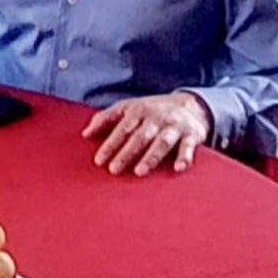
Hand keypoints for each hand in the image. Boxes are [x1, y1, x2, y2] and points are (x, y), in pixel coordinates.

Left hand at [82, 92, 211, 176]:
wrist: (192, 105)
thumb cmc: (153, 111)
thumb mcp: (130, 108)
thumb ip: (107, 119)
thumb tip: (85, 134)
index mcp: (140, 110)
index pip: (123, 128)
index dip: (111, 143)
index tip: (99, 160)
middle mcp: (157, 118)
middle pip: (141, 136)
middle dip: (127, 153)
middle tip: (114, 169)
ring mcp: (175, 126)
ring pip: (163, 142)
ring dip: (151, 156)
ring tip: (140, 172)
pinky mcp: (192, 135)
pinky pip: (188, 147)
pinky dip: (185, 157)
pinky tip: (178, 168)